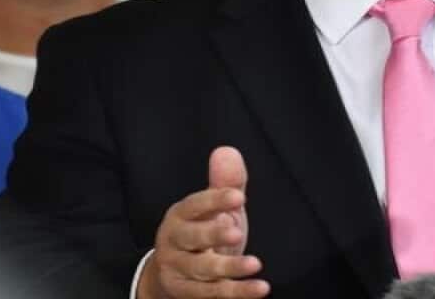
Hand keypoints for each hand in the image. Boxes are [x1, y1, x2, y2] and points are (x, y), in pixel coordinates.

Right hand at [138, 147, 269, 298]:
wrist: (174, 276)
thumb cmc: (201, 234)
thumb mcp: (214, 210)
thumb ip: (224, 184)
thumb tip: (228, 151)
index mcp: (180, 215)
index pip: (194, 205)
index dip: (214, 200)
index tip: (238, 197)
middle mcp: (174, 242)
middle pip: (191, 238)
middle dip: (213, 235)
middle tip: (236, 232)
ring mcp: (178, 270)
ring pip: (202, 270)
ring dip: (229, 268)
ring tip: (256, 263)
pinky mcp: (187, 293)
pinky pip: (213, 294)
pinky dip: (238, 292)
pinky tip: (260, 287)